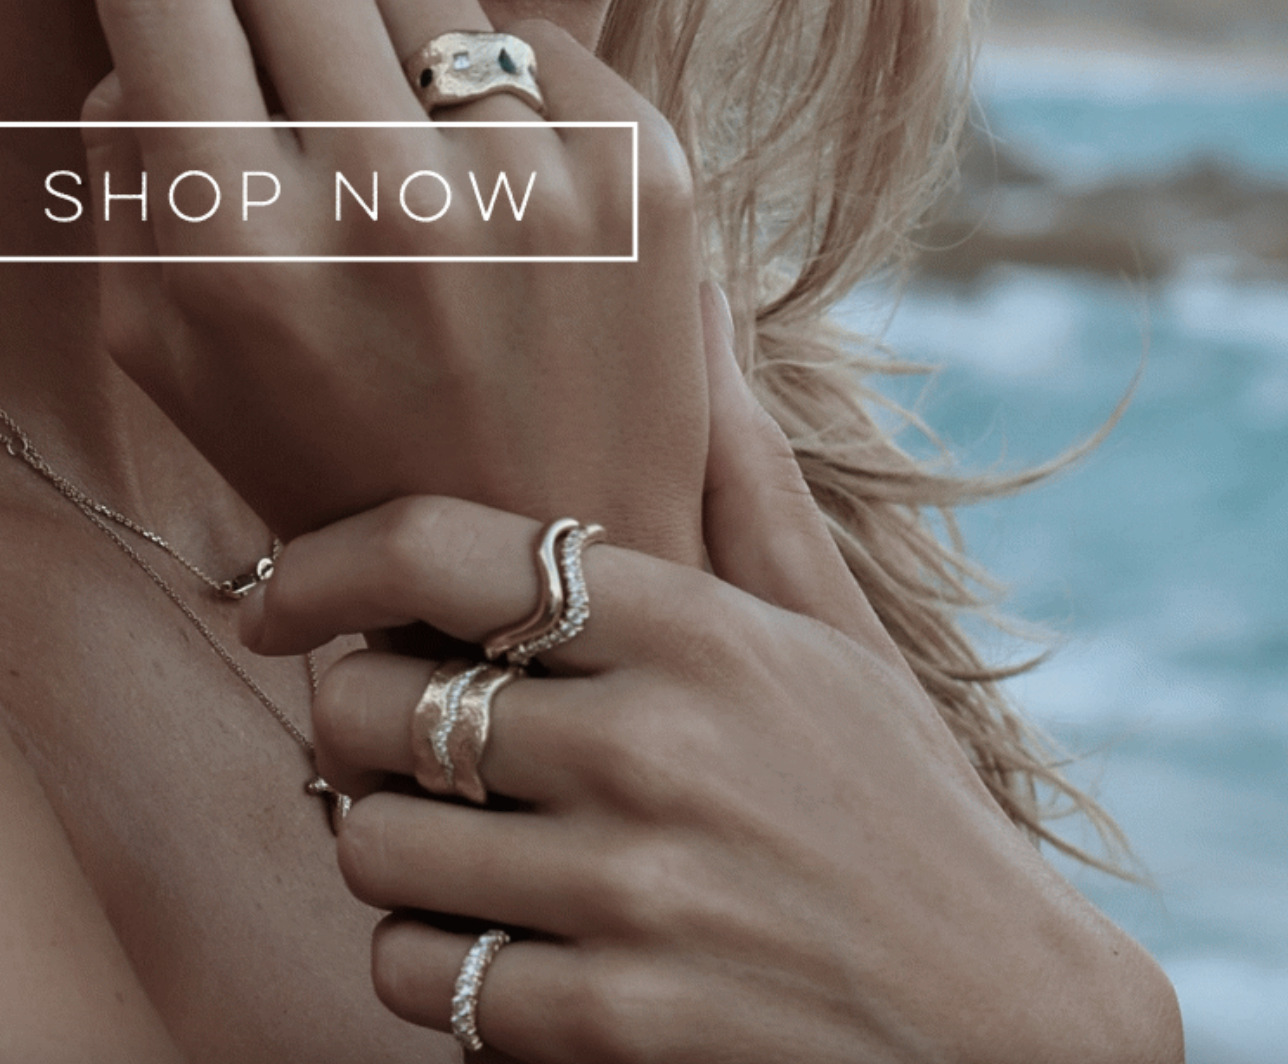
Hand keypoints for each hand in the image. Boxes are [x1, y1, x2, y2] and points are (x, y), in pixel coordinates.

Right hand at [82, 0, 709, 564]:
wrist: (545, 557)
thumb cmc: (324, 444)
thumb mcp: (165, 343)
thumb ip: (124, 168)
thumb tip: (150, 1)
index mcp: (238, 251)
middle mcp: (384, 205)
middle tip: (294, 50)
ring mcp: (528, 183)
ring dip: (397, 46)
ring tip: (412, 162)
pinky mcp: (643, 172)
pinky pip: (537, 35)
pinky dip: (506, 95)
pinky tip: (504, 194)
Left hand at [241, 295, 1183, 1062]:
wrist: (1012, 1036)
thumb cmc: (903, 814)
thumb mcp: (840, 637)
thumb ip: (741, 479)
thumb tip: (699, 298)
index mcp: (697, 630)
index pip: (438, 548)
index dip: (319, 564)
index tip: (275, 598)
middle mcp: (653, 747)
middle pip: (371, 702)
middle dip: (360, 728)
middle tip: (402, 747)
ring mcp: (633, 890)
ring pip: (370, 843)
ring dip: (388, 855)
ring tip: (455, 850)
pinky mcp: (613, 1022)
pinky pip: (414, 973)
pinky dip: (429, 969)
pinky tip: (497, 950)